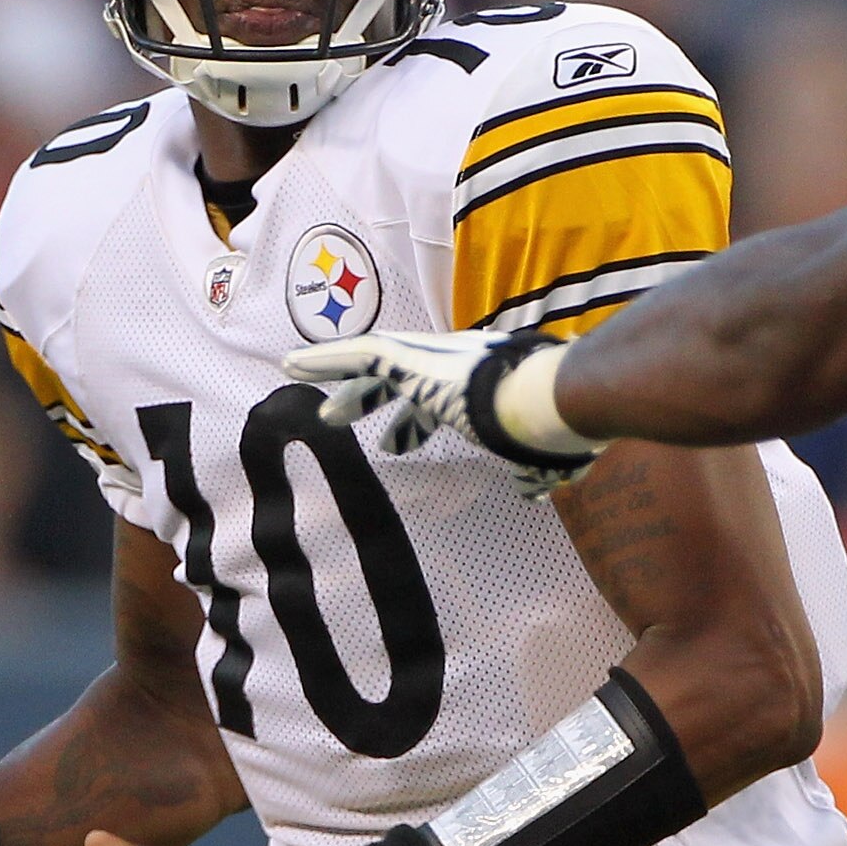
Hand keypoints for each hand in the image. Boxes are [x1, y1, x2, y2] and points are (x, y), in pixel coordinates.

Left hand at [281, 329, 594, 494]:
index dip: (412, 419)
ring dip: (344, 385)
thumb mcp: (542, 449)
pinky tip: (293, 366)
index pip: (438, 401)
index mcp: (482, 387)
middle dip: (369, 399)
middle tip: (339, 418)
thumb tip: (536, 489)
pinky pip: (359, 356)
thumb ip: (536, 468)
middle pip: (402, 379)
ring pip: (376, 364)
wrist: (549, 401)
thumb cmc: (553, 427)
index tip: (394, 441)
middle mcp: (456, 366)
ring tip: (315, 402)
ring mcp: (435, 362)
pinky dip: (326, 360)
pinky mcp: (412, 361)